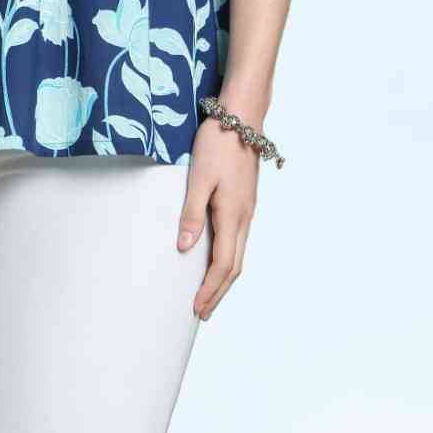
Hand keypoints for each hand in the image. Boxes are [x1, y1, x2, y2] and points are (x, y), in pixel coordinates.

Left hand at [175, 116, 258, 320]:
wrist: (242, 118)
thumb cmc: (217, 144)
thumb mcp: (199, 177)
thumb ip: (192, 213)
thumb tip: (185, 248)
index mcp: (233, 215)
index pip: (223, 265)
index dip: (210, 289)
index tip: (196, 308)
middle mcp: (245, 218)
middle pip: (235, 267)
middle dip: (218, 292)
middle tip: (202, 313)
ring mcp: (247, 210)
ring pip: (239, 254)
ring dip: (224, 278)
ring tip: (209, 294)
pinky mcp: (245, 202)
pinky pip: (239, 240)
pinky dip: (229, 259)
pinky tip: (217, 260)